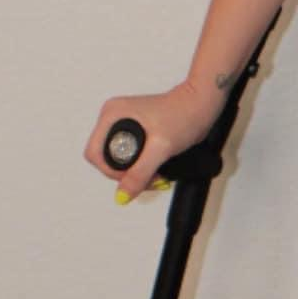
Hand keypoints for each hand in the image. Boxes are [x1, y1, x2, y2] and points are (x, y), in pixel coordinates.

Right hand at [83, 81, 218, 202]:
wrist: (202, 103)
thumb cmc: (185, 113)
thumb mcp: (161, 147)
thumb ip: (139, 173)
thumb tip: (122, 195)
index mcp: (112, 114)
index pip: (95, 154)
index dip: (112, 172)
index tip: (133, 176)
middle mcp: (114, 117)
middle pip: (106, 160)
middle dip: (126, 174)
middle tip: (149, 177)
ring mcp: (124, 124)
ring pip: (119, 160)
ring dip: (135, 173)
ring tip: (156, 173)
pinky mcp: (136, 130)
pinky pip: (130, 156)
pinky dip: (141, 166)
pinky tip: (156, 168)